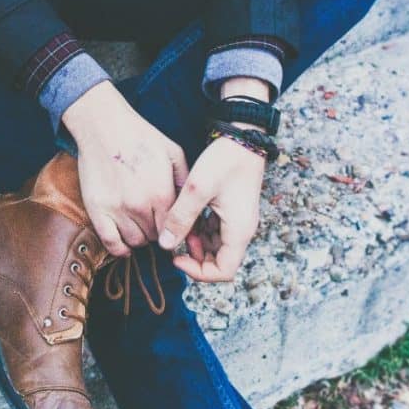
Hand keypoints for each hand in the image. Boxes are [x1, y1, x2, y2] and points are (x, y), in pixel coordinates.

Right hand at [62, 81, 187, 256]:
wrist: (103, 125)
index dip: (175, 226)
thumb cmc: (139, 136)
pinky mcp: (97, 210)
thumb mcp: (173, 153)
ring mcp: (117, 209)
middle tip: (154, 219)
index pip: (175, 226)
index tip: (172, 223)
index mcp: (162, 193)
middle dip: (158, 230)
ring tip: (139, 224)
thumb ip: (184, 182)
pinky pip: (110, 243)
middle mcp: (141, 206)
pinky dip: (119, 248)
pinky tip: (124, 243)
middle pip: (157, 236)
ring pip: (136, 241)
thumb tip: (192, 206)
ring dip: (140, 236)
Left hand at [158, 76, 269, 281]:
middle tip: (173, 240)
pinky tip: (184, 215)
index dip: (198, 271)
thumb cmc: (225, 161)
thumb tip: (165, 245)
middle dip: (194, 257)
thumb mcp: (197, 190)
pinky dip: (198, 229)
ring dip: (195, 242)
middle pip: (219, 261)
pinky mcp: (231, 211)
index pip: (223, 272)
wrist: (243, 136)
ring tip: (176, 225)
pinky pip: (214, 230)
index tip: (176, 256)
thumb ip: (181, 218)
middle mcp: (241, 230)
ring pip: (215, 246)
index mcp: (239, 231)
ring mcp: (237, 221)